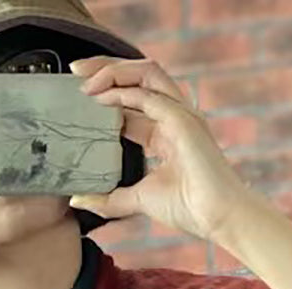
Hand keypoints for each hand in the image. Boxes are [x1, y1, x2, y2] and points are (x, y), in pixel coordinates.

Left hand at [69, 57, 249, 243]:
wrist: (216, 217)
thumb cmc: (189, 209)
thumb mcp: (138, 201)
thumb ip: (109, 199)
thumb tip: (77, 200)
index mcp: (165, 134)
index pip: (131, 102)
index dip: (104, 96)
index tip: (77, 101)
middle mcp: (173, 117)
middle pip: (138, 78)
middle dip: (105, 69)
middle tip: (74, 73)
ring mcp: (180, 114)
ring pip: (145, 73)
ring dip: (112, 70)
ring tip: (84, 79)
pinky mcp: (182, 119)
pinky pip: (148, 94)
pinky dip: (121, 92)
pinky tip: (100, 98)